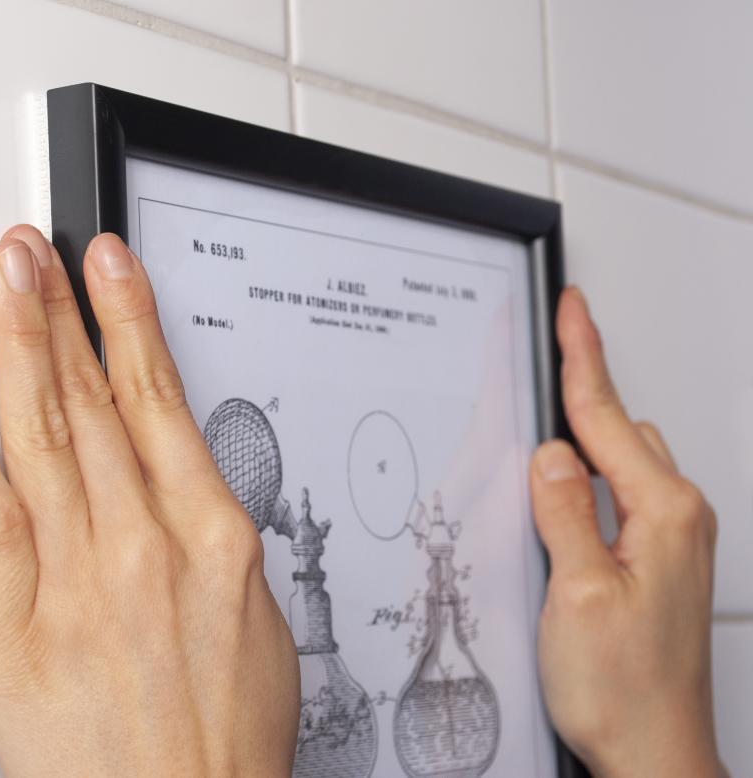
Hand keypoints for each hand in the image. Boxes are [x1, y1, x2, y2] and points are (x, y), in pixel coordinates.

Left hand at [0, 226, 299, 776]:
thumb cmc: (226, 735)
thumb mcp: (256, 619)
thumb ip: (212, 542)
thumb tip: (183, 489)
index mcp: (212, 538)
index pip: (161, 401)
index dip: (129, 322)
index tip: (109, 268)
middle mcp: (146, 548)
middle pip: (95, 406)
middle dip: (61, 315)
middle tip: (32, 254)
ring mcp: (81, 584)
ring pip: (45, 445)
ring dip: (22, 356)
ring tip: (6, 291)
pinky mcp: (21, 631)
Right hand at [531, 288, 725, 776]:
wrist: (653, 753)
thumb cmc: (624, 689)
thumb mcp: (578, 592)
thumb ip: (564, 511)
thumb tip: (550, 453)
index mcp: (662, 514)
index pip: (606, 417)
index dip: (583, 356)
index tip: (573, 310)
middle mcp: (676, 519)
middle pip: (618, 428)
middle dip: (581, 388)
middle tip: (550, 347)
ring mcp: (670, 540)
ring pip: (622, 459)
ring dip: (585, 434)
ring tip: (546, 417)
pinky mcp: (656, 560)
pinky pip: (620, 493)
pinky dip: (589, 475)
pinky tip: (563, 485)